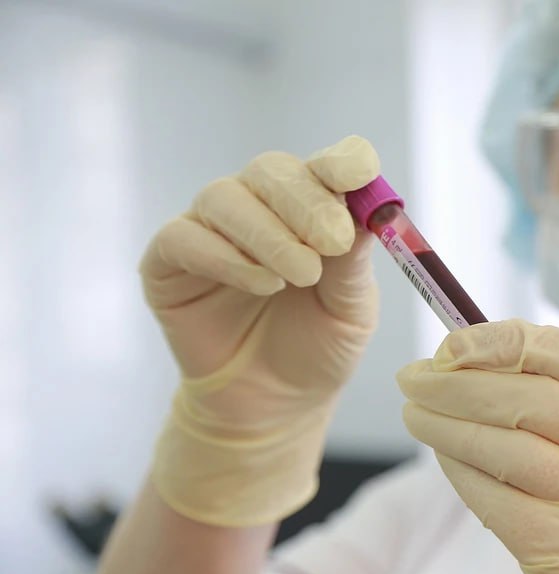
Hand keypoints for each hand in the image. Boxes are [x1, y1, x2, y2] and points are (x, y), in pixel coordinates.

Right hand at [142, 136, 380, 526]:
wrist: (276, 406)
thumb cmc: (319, 350)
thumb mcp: (351, 309)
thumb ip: (355, 260)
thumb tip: (369, 208)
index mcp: (310, 210)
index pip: (323, 167)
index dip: (341, 162)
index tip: (359, 172)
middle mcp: (258, 210)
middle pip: (271, 171)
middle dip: (306, 202)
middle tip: (333, 241)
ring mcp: (210, 231)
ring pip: (225, 197)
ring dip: (268, 233)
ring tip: (300, 276)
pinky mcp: (168, 263)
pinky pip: (184, 237)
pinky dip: (225, 256)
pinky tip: (261, 285)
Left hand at [398, 320, 558, 573]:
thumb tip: (469, 354)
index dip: (501, 341)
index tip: (450, 344)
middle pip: (532, 397)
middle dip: (457, 382)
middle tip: (413, 377)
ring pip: (507, 446)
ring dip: (445, 424)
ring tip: (414, 413)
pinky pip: (495, 497)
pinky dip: (459, 470)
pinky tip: (442, 456)